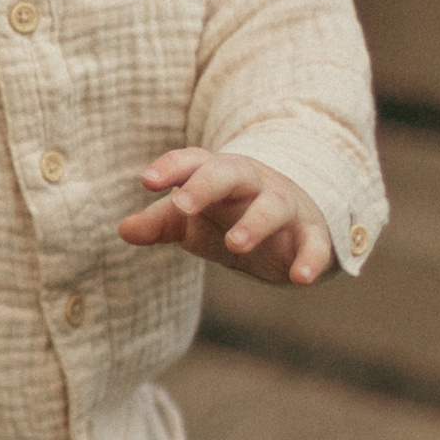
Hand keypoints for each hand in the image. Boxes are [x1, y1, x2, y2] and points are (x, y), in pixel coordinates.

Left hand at [119, 147, 334, 287]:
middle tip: (182, 205)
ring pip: (273, 205)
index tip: (147, 180)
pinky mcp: (311, 232)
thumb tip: (124, 229)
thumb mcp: (193, 221)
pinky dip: (311, 258)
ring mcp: (284, 205)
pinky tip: (302, 278)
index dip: (171, 167)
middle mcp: (251, 183)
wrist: (293, 223)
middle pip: (231, 172)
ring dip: (255, 222)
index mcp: (218, 175)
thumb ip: (161, 223)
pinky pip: (314, 242)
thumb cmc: (230, 216)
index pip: (193, 161)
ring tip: (235, 244)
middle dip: (207, 184)